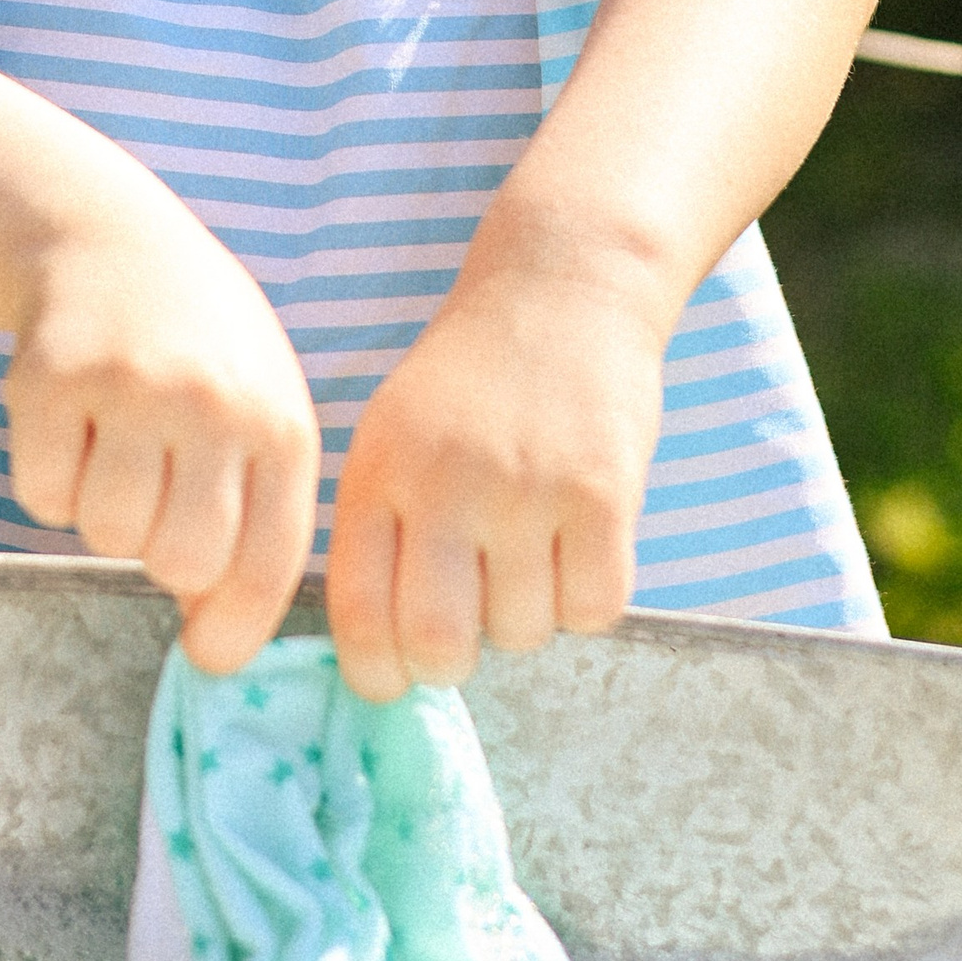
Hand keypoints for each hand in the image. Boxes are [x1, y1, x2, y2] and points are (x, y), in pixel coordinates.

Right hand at [9, 197, 319, 677]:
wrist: (110, 239)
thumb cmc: (198, 350)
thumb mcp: (258, 410)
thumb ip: (254, 515)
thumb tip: (211, 644)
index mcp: (279, 421)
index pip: (266, 564)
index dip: (233, 630)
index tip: (207, 653)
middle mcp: (212, 402)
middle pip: (180, 561)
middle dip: (160, 556)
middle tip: (156, 501)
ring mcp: (130, 386)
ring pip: (106, 534)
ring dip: (104, 514)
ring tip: (117, 449)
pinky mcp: (49, 376)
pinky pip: (42, 496)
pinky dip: (49, 481)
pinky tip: (72, 425)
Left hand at [325, 262, 665, 701]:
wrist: (561, 285)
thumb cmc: (472, 379)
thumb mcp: (393, 433)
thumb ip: (380, 528)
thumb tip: (377, 656)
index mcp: (379, 469)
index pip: (358, 612)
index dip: (376, 671)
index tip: (394, 676)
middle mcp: (444, 481)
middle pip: (439, 645)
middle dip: (452, 661)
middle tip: (470, 622)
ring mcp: (525, 487)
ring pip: (524, 633)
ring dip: (529, 615)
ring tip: (530, 546)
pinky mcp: (603, 492)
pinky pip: (595, 609)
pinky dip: (589, 597)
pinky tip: (579, 541)